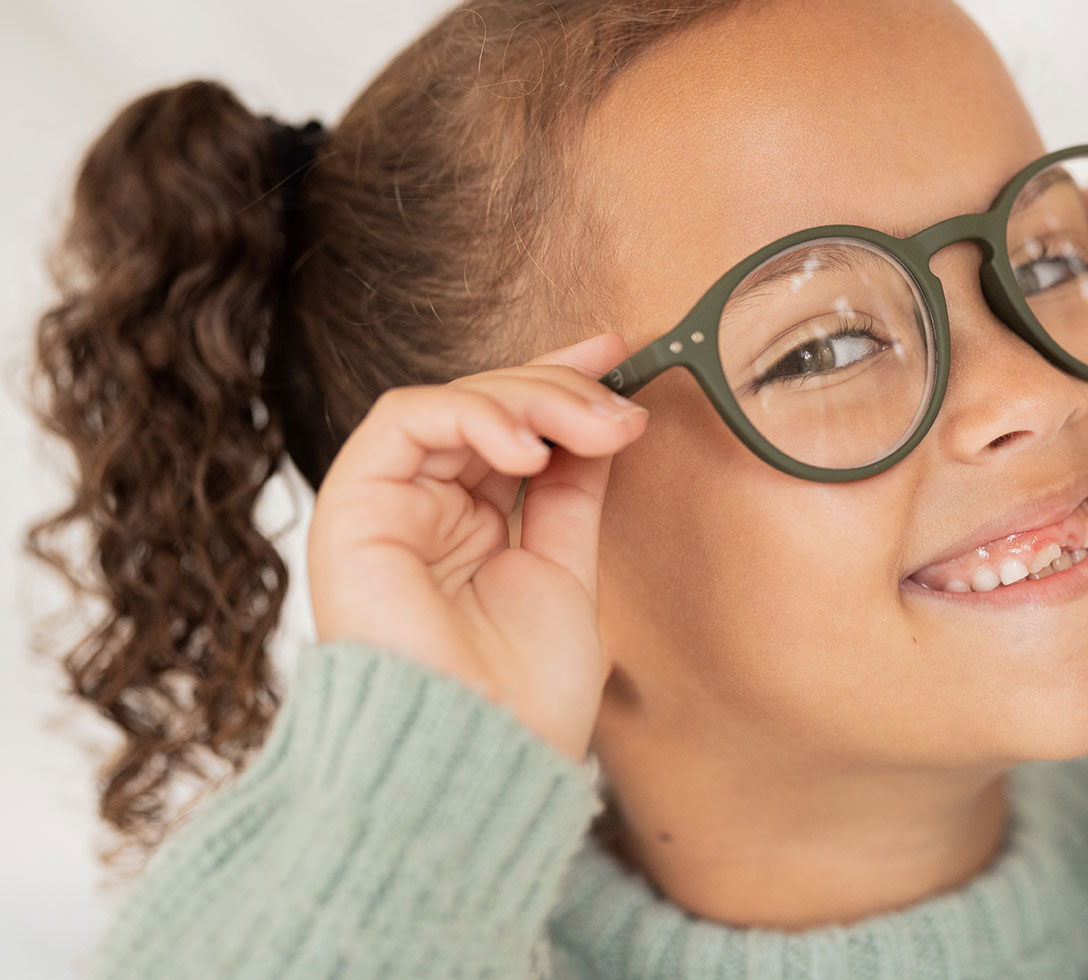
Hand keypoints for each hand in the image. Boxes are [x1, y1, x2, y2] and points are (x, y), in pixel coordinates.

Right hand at [306, 333, 646, 762]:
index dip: (558, 381)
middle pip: (484, 408)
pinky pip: (403, 420)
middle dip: (559, 391)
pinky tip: (527, 448)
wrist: (480, 758)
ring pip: (449, 403)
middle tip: (620, 407)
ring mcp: (386, 508)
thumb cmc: (522, 696)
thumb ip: (572, 493)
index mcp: (468, 530)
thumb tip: (603, 418)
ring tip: (588, 427)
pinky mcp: (351, 508)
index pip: (508, 430)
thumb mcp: (567, 572)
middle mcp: (422, 512)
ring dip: (529, 399)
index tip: (619, 353)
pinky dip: (472, 415)